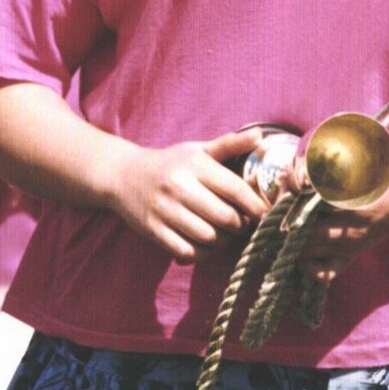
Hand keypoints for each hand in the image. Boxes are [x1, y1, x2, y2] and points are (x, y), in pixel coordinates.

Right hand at [108, 129, 267, 261]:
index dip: (255, 205)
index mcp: (195, 164)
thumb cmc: (170, 163)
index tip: (265, 213)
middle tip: (245, 225)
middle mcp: (179, 186)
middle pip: (225, 217)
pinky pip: (187, 251)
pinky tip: (207, 245)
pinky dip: (203, 253)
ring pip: (208, 237)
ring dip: (224, 241)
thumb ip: (230, 145)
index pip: (235, 188)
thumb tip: (260, 135)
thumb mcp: (198, 149)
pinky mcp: (153, 230)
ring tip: (227, 235)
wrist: (123, 175)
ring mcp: (165, 210)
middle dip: (242, 225)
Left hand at [295, 153, 388, 283]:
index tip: (294, 176)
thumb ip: (338, 155)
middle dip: (287, 212)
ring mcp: (353, 245)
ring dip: (292, 235)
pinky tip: (303, 248)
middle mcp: (355, 227)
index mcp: (358, 200)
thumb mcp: (373, 154)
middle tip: (284, 199)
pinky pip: (325, 273)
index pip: (313, 198)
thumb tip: (299, 162)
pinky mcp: (353, 256)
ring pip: (308, 250)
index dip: (296, 184)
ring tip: (288, 218)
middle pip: (304, 227)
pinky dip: (308, 266)